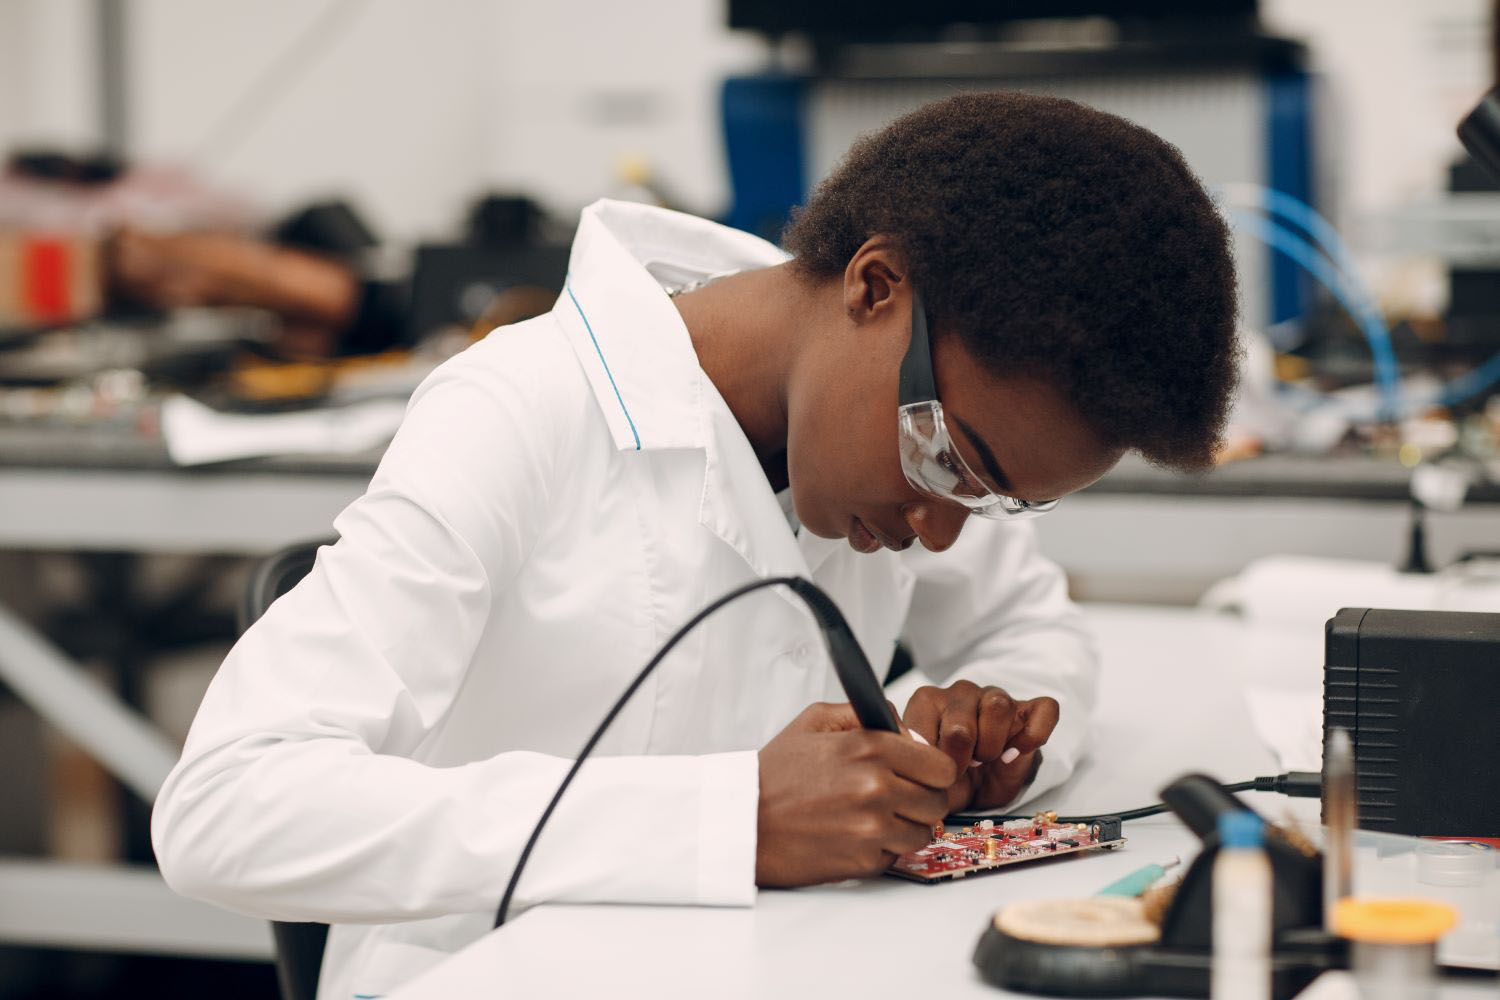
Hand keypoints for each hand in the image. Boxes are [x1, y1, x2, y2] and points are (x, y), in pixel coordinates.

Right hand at [756, 702, 956, 887]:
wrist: (743, 822)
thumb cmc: (774, 773)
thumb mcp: (814, 721)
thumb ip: (864, 713)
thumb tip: (903, 727)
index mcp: (870, 747)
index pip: (941, 765)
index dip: (932, 769)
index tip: (919, 772)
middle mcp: (877, 787)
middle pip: (938, 800)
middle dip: (922, 797)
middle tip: (897, 796)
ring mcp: (872, 827)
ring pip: (923, 831)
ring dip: (906, 825)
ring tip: (874, 816)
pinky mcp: (864, 860)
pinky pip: (897, 855)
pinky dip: (883, 848)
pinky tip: (855, 834)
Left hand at [902, 681, 1058, 810]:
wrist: (979, 788)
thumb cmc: (948, 776)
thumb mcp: (922, 769)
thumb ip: (906, 749)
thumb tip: (892, 731)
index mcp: (928, 700)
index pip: (926, 719)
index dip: (934, 756)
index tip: (939, 769)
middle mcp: (960, 692)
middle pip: (961, 723)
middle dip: (962, 758)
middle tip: (965, 768)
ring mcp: (995, 696)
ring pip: (997, 706)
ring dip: (992, 744)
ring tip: (987, 758)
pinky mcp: (1030, 708)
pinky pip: (1042, 710)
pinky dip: (1032, 735)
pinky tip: (1017, 752)